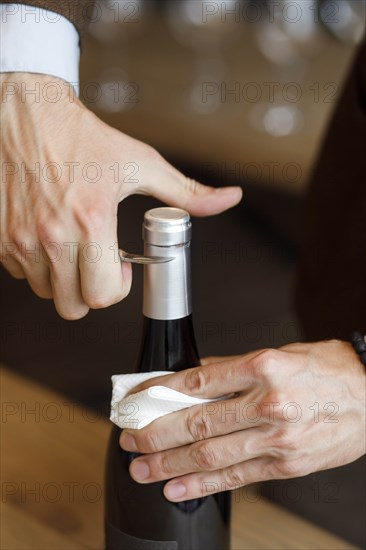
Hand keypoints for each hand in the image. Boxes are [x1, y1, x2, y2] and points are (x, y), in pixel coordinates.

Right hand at [0, 73, 241, 318]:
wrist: (25, 111)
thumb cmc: (82, 136)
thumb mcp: (139, 163)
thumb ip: (186, 192)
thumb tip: (229, 198)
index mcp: (91, 221)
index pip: (103, 296)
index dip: (117, 289)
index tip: (120, 269)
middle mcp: (50, 236)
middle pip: (73, 307)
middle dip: (90, 292)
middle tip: (96, 264)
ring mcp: (18, 239)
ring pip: (46, 293)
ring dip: (62, 278)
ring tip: (70, 245)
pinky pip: (20, 274)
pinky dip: (36, 263)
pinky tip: (46, 235)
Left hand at [120, 340, 365, 500]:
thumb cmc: (326, 370)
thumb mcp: (278, 353)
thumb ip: (231, 368)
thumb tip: (192, 378)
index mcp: (262, 366)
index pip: (196, 382)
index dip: (159, 393)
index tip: (137, 400)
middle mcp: (268, 402)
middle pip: (198, 422)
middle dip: (156, 434)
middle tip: (130, 440)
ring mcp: (277, 438)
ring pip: (212, 454)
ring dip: (171, 464)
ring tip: (143, 468)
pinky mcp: (287, 464)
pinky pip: (238, 477)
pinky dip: (204, 484)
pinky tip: (178, 487)